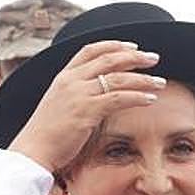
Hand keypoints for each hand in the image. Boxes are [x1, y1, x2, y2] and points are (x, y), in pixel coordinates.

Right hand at [10, 41, 164, 172]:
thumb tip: (97, 98)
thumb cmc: (48, 134)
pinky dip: (137, 97)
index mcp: (63, 76)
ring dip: (143, 79)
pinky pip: (118, 98)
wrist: (33, 149)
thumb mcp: (60, 107)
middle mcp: (71, 80)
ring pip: (117, 78)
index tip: (133, 47)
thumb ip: (77, 97)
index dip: (113, 45)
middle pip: (108, 59)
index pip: (90, 50)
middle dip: (135, 57)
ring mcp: (78, 94)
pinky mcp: (87, 110)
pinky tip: (150, 99)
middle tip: (154, 58)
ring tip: (160, 82)